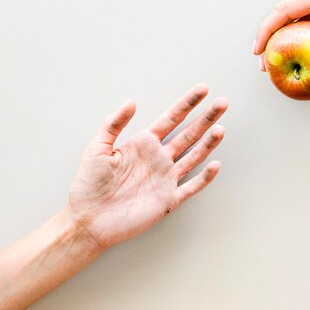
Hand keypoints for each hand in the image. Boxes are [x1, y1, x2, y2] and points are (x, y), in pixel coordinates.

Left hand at [67, 84, 227, 248]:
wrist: (87, 220)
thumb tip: (131, 102)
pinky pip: (191, 187)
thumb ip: (114, 124)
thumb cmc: (88, 185)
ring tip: (220, 129)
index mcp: (144, 143)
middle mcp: (159, 158)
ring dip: (208, 143)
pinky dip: (204, 178)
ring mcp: (165, 179)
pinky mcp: (167, 200)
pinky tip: (215, 165)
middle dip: (206, 118)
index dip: (188, 103)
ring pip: (194, 157)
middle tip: (222, 103)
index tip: (203, 89)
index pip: (172, 118)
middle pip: (189, 134)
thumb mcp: (97, 148)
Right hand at [253, 0, 309, 91]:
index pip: (282, 12)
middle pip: (281, 13)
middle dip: (269, 37)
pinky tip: (298, 46)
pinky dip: (297, 29)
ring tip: (277, 57)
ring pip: (291, 12)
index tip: (257, 52)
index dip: (265, 32)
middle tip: (265, 64)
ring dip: (282, 33)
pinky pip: (304, 12)